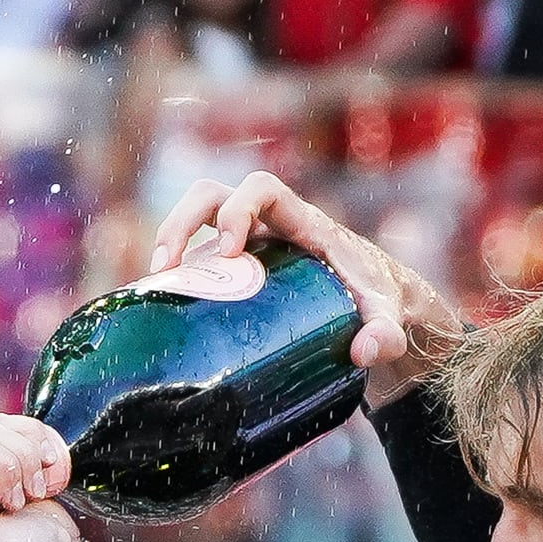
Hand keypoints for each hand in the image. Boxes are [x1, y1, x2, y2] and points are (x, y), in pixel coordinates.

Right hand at [143, 169, 462, 407]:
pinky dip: (174, 275)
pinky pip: (196, 261)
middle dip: (185, 221)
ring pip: (196, 220)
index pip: (263, 189)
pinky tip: (161, 305)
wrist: (371, 304)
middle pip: (213, 195)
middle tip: (169, 266)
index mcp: (302, 222)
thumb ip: (385, 333)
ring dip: (169, 240)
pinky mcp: (233, 274)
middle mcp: (268, 227)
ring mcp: (246, 248)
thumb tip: (362, 352)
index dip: (239, 210)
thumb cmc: (378, 300)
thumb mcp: (387, 316)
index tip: (229, 252)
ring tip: (155, 280)